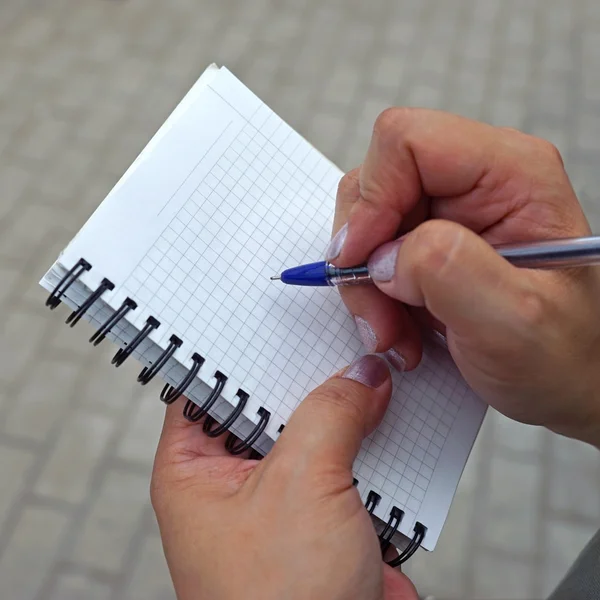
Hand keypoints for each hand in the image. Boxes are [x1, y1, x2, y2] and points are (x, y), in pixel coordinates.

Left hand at [152, 355, 418, 599]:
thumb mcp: (301, 484)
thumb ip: (331, 414)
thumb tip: (362, 375)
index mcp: (195, 470)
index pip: (208, 384)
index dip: (240, 348)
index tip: (274, 313)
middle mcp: (236, 480)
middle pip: (270, 403)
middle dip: (306, 374)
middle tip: (338, 330)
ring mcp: (284, 497)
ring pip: (316, 430)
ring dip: (348, 405)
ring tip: (375, 359)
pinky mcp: (327, 514)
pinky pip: (349, 460)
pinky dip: (374, 439)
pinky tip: (397, 409)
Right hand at [330, 108, 599, 446]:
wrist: (567, 379)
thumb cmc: (562, 354)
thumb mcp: (515, 322)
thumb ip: (449, 271)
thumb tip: (383, 255)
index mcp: (511, 173)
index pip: (408, 142)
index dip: (372, 196)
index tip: (358, 260)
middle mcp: (476, 180)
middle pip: (376, 182)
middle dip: (364, 255)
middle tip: (381, 315)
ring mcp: (450, 211)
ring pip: (367, 223)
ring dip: (366, 284)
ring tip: (395, 331)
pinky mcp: (430, 241)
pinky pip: (373, 254)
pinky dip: (373, 296)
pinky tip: (400, 328)